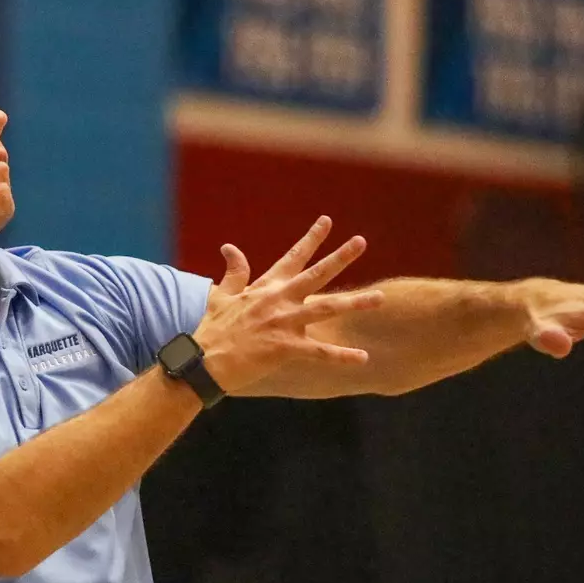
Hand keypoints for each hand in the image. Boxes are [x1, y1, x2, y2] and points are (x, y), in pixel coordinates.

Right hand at [194, 216, 385, 392]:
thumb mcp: (222, 295)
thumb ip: (234, 272)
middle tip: (361, 241)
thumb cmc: (213, 330)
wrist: (203, 361)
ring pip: (326, 309)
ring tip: (380, 298)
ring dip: (355, 303)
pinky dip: (342, 356)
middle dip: (340, 257)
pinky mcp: (284, 348)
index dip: (312, 238)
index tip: (328, 221)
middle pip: (316, 274)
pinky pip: (319, 352)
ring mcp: (283, 323)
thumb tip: (230, 247)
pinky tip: (363, 357)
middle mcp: (279, 300)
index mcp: (266, 287)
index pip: (293, 257)